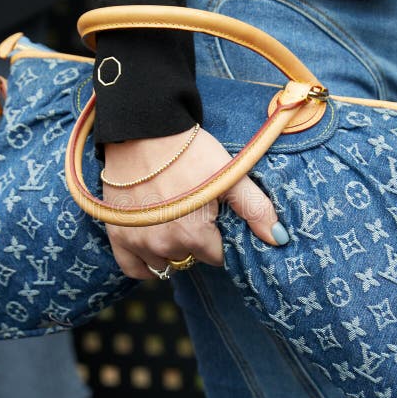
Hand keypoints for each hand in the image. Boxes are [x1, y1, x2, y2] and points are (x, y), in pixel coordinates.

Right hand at [101, 126, 287, 278]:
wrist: (144, 130)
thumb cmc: (190, 151)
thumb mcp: (229, 176)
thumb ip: (255, 209)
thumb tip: (279, 240)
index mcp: (194, 235)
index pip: (215, 256)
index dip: (217, 238)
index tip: (213, 217)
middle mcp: (164, 245)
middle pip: (189, 258)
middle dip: (195, 241)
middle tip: (193, 211)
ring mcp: (138, 242)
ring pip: (163, 263)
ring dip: (170, 249)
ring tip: (172, 220)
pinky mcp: (117, 234)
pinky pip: (133, 268)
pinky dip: (144, 263)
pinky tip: (153, 248)